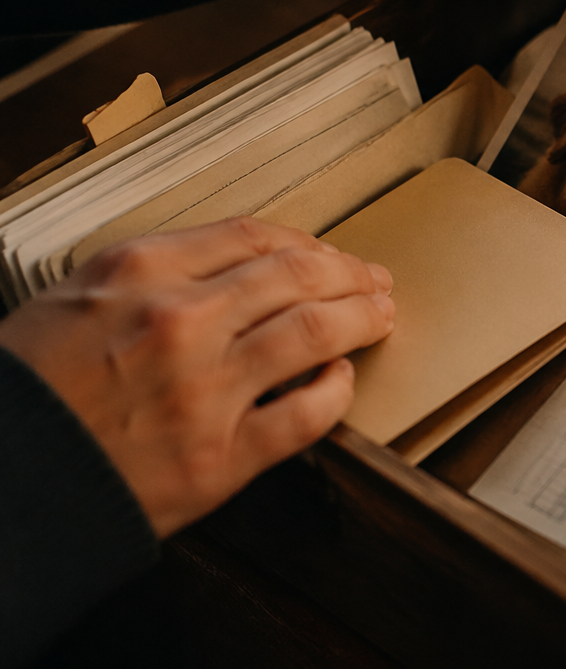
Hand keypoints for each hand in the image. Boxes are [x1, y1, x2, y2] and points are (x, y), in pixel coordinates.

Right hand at [0, 218, 393, 537]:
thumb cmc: (28, 394)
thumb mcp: (72, 301)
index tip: (323, 251)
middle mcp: (180, 321)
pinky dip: (337, 391)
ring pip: (316, 332)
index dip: (304, 242)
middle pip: (299, 275)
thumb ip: (150, 277)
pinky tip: (342, 380)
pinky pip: (307, 415)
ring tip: (378, 317)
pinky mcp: (220, 457)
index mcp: (139, 273)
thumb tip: (230, 266)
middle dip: (349, 274)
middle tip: (373, 279)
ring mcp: (206, 388)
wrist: (2, 478)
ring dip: (361, 319)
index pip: (252, 237)